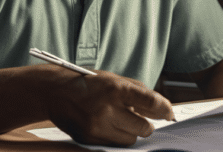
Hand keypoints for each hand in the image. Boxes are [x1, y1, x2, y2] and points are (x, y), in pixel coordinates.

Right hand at [45, 68, 174, 145]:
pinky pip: (114, 144)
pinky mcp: (89, 139)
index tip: (169, 113)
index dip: (164, 110)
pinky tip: (106, 124)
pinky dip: (115, 137)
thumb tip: (162, 108)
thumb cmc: (87, 83)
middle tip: (140, 118)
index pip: (151, 102)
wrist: (53, 92)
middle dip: (145, 124)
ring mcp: (97, 126)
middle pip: (144, 128)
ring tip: (119, 120)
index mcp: (116, 88)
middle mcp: (107, 109)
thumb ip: (138, 92)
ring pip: (131, 140)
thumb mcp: (113, 79)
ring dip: (130, 132)